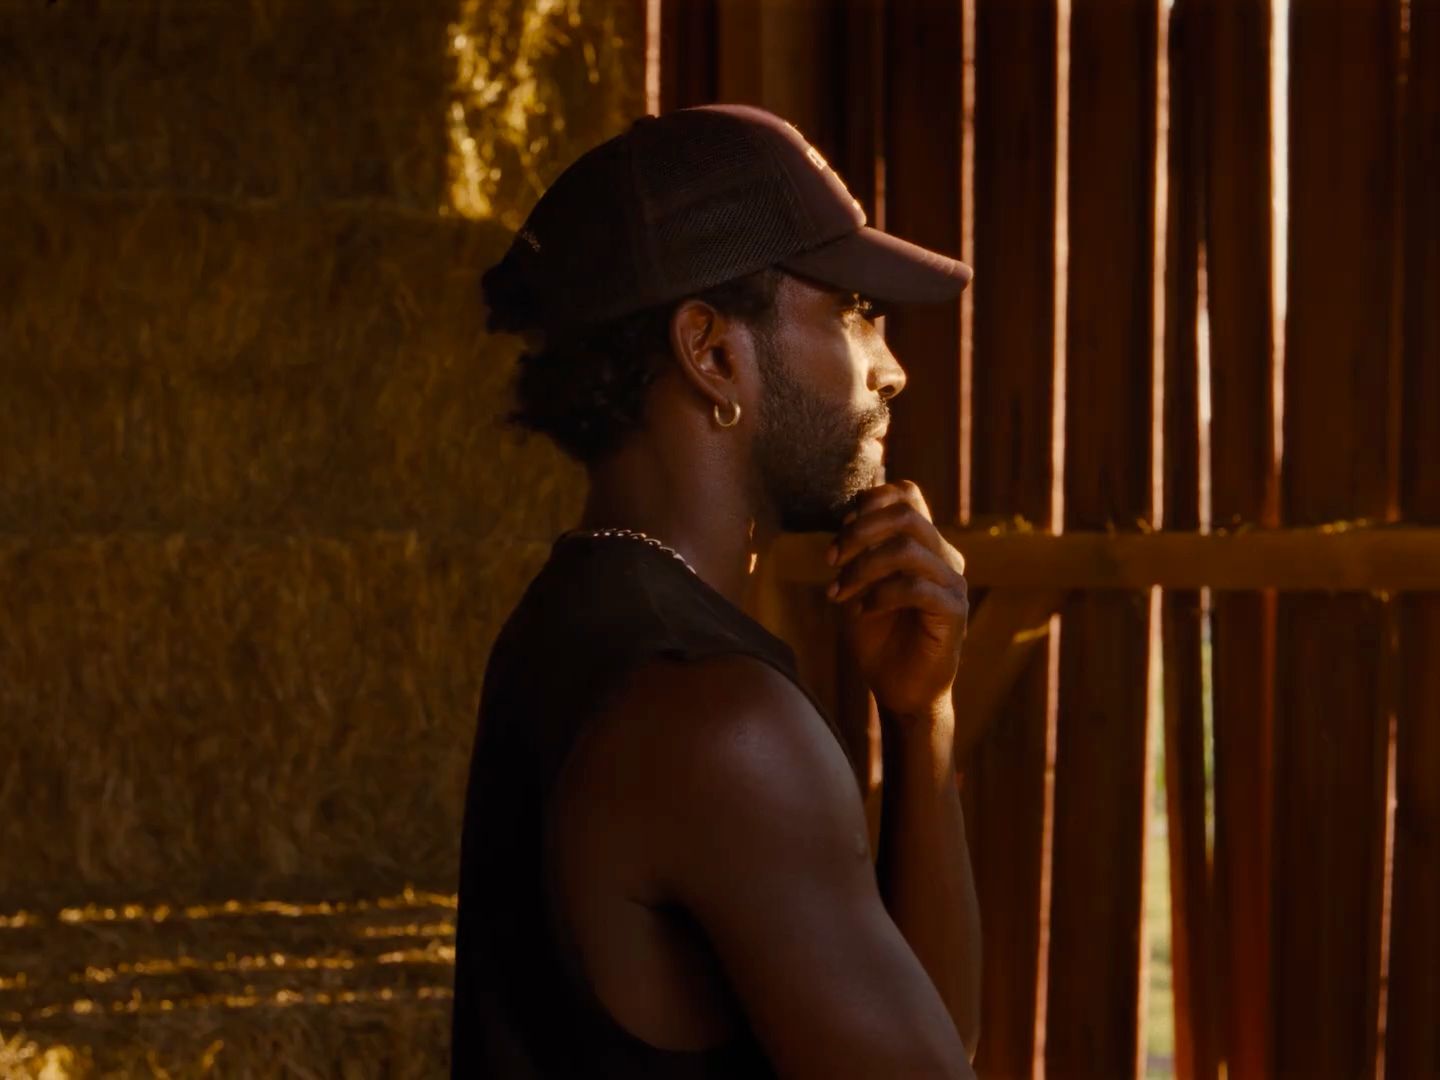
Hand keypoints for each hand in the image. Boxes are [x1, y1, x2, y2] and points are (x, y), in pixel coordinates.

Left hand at [825, 481, 968, 720]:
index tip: (839, 530)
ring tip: (840, 592)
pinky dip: (881, 595)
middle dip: (859, 531)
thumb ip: (858, 548)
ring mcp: (952, 583)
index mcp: (923, 543)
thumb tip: (848, 512)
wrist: (898, 688)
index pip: (907, 494)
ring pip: (907, 549)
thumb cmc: (877, 635)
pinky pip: (916, 587)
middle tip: (831, 559)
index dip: (870, 500)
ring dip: (863, 567)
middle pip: (906, 514)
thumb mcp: (859, 583)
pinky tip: (864, 612)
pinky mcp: (954, 612)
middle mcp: (943, 556)